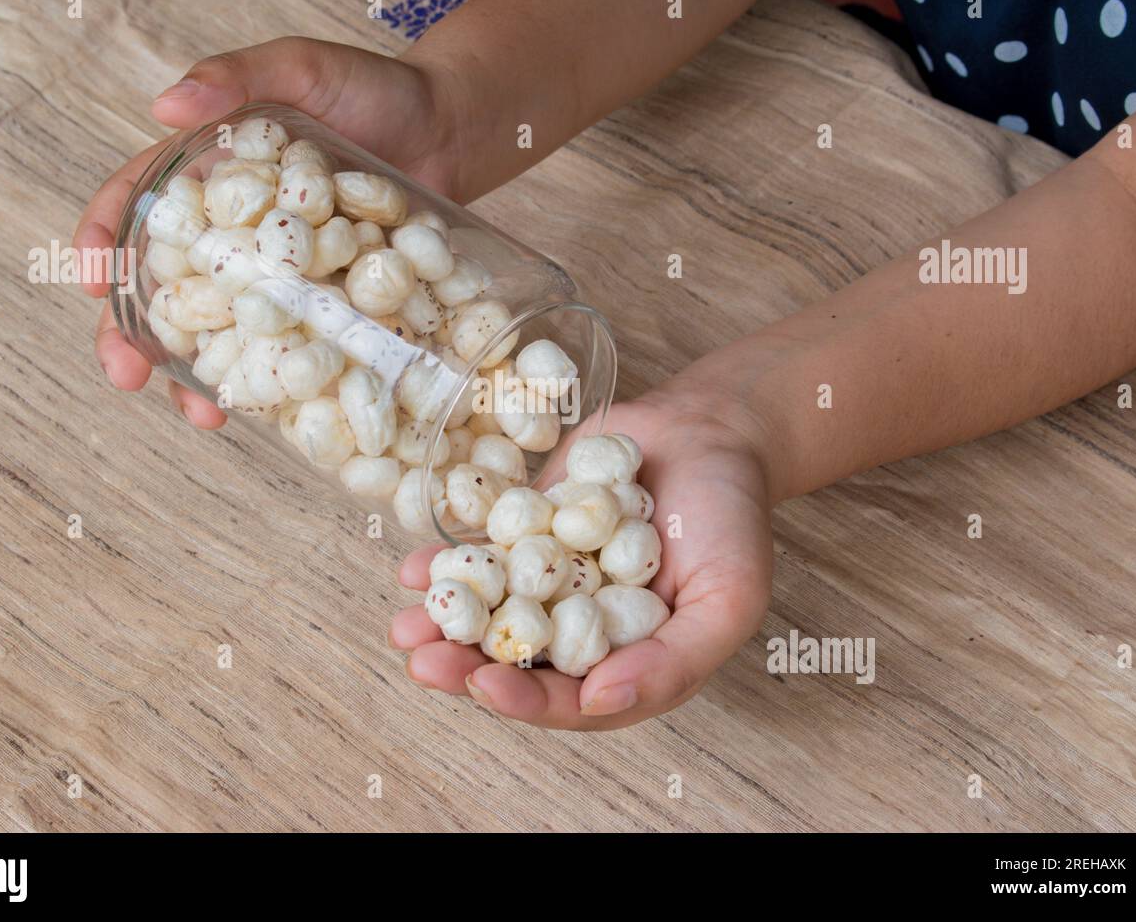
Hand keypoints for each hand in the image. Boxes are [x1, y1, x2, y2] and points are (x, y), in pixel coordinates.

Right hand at [73, 36, 464, 426]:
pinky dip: (275, 382)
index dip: (101, 240)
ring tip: (201, 414)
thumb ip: (239, 76)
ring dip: (200, 377)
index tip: (91, 279)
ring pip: (223, 331)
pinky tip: (265, 416)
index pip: (136, 206)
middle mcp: (233, 233)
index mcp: (208, 175)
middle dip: (133, 335)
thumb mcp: (303, 68)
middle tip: (123, 374)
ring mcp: (279, 275)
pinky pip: (290, 346)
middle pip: (166, 286)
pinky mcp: (323, 303)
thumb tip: (165, 105)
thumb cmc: (375, 91)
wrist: (452, 131)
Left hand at [389, 391, 774, 729]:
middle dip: (463, 665)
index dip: (524, 699)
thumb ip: (674, 663)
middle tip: (421, 658)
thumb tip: (597, 702)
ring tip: (404, 623)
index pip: (567, 699)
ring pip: (488, 611)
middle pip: (514, 660)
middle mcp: (580, 629)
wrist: (711, 433)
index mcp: (626, 662)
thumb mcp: (729, 600)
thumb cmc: (731, 521)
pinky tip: (413, 567)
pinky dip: (446, 563)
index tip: (484, 686)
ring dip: (444, 621)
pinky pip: (482, 553)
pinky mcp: (527, 531)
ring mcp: (549, 580)